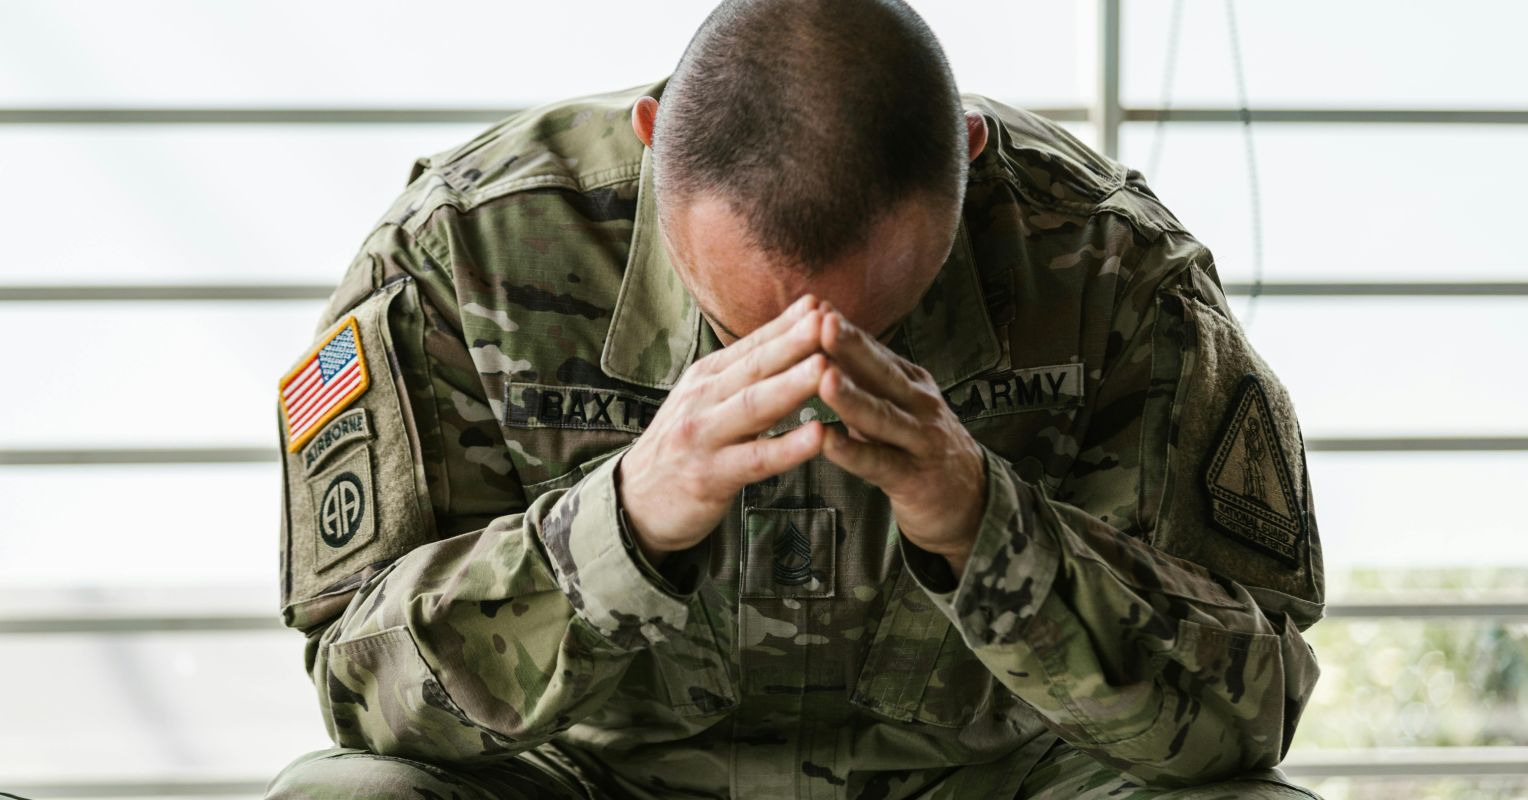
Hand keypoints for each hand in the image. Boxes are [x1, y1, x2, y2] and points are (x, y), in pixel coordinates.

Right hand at [618, 295, 827, 566]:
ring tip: (825, 367)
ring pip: (754, 407)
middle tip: (830, 321)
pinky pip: (756, 459)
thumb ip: (744, 375)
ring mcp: (703, 436)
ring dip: (791, 385)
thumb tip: (789, 339)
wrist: (634, 501)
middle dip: (794, 342)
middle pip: (755, 367)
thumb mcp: (705, 401)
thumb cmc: (684, 447)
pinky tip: (818, 436)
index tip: (821, 303)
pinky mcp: (710, 476)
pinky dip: (788, 447)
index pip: (752, 345)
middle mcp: (703, 399)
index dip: (787, 324)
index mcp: (707, 377)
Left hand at [816, 307, 986, 576]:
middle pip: (881, 373)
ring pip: (882, 416)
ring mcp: (920, 440)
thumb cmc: (920, 448)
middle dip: (850, 347)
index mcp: (910, 383)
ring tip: (823, 377)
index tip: (815, 304)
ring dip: (851, 397)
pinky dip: (852, 452)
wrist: (972, 501)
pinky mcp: (914, 478)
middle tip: (821, 322)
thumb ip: (865, 381)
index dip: (846, 329)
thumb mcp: (898, 407)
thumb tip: (821, 343)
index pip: (874, 351)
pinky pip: (879, 463)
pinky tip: (827, 441)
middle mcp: (919, 405)